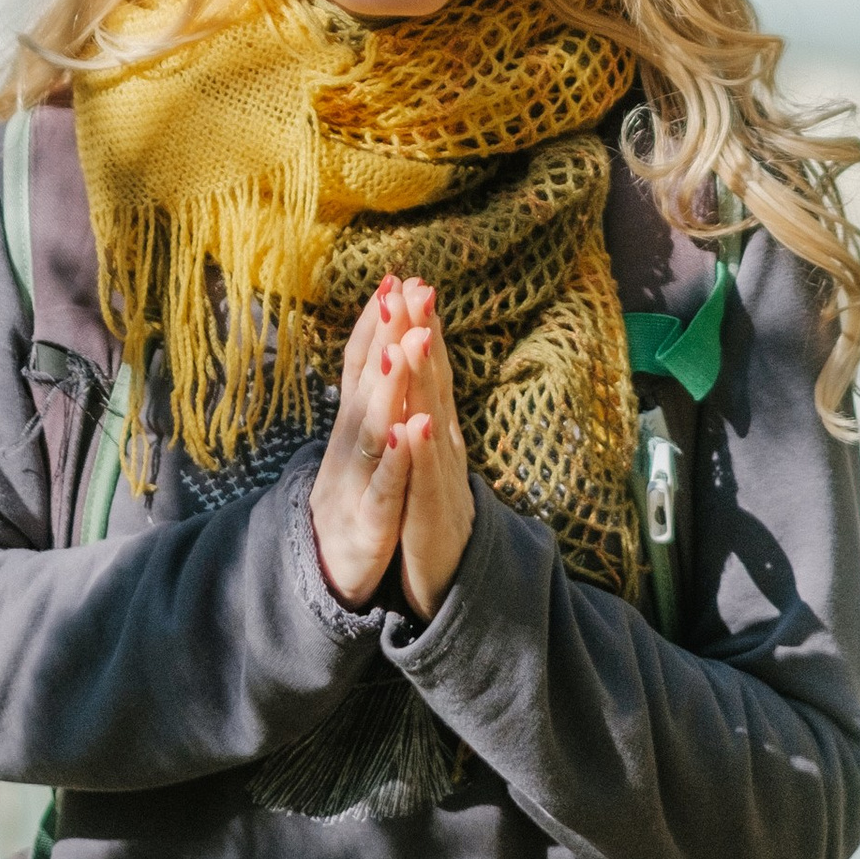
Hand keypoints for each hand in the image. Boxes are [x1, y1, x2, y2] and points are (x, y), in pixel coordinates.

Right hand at [308, 281, 416, 605]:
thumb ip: (367, 399)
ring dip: (390, 386)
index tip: (393, 277)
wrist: (328, 579)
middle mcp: (348, 447)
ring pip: (373, 429)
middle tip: (401, 290)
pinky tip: (411, 431)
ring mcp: (355, 484)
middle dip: (385, 336)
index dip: (375, 323)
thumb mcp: (358, 447)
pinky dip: (397, 459)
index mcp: (352, 427)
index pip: (361, 365)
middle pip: (367, 385)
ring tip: (405, 344)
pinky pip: (385, 489)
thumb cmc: (353, 500)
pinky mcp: (369, 525)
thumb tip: (380, 344)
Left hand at [378, 276, 473, 623]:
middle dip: (426, 333)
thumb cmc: (431, 510)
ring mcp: (441, 479)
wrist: (450, 581)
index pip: (428, 368)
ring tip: (415, 337)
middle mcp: (444, 444)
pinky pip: (423, 480)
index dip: (420, 324)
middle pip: (434, 382)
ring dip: (424, 379)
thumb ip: (425, 406)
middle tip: (420, 286)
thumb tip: (417, 356)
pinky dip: (418, 452)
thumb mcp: (426, 453)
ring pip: (431, 421)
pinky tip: (413, 426)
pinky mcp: (431, 516)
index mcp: (435, 427)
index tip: (410, 277)